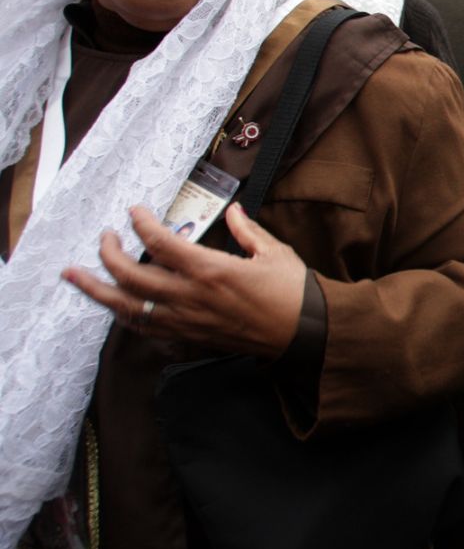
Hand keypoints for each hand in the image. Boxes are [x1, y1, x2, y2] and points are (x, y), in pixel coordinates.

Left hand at [63, 204, 307, 356]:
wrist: (304, 334)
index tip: (134, 211)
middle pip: (131, 276)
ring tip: (74, 276)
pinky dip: (123, 314)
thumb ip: (247, 230)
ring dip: (96, 290)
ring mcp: (186, 320)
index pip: (161, 242)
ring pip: (127, 306)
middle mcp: (191, 296)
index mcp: (211, 270)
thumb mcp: (273, 252)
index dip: (141, 224)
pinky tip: (113, 304)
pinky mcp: (189, 336)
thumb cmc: (294, 293)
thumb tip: (232, 212)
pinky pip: (144, 327)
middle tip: (105, 238)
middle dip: (108, 254)